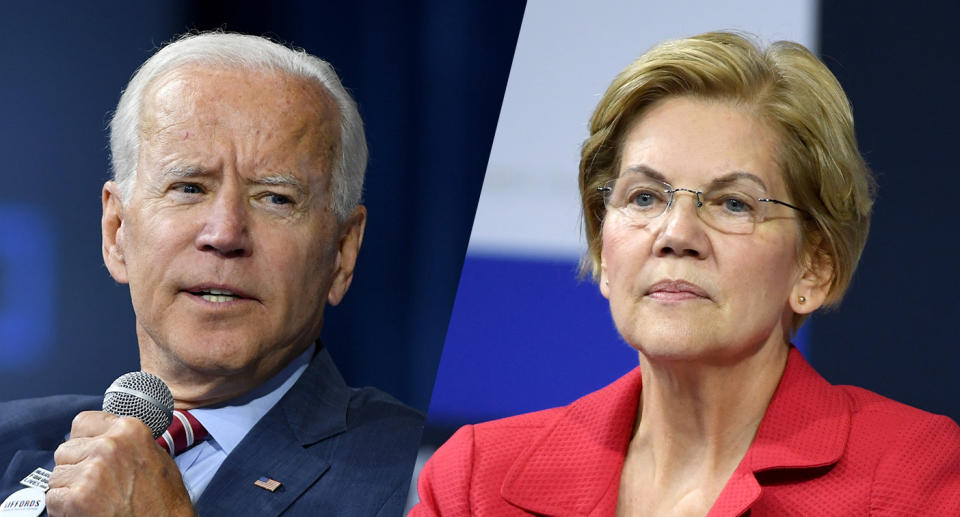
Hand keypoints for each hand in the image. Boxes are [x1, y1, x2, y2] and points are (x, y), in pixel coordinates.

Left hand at [47, 411, 194, 516]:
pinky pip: (53, 498)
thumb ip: (128, 443)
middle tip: (95, 484)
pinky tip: (87, 510)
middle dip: (75, 467)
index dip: (83, 441)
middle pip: (66, 450)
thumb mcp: (156, 456)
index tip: (87, 453)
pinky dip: (64, 509)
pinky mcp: (77, 497)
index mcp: (129, 430)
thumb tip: (106, 437)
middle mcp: (109, 445)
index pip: (83, 422)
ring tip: (94, 499)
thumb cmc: (164, 499)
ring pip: (57, 475)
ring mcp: (91, 471)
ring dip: (69, 489)